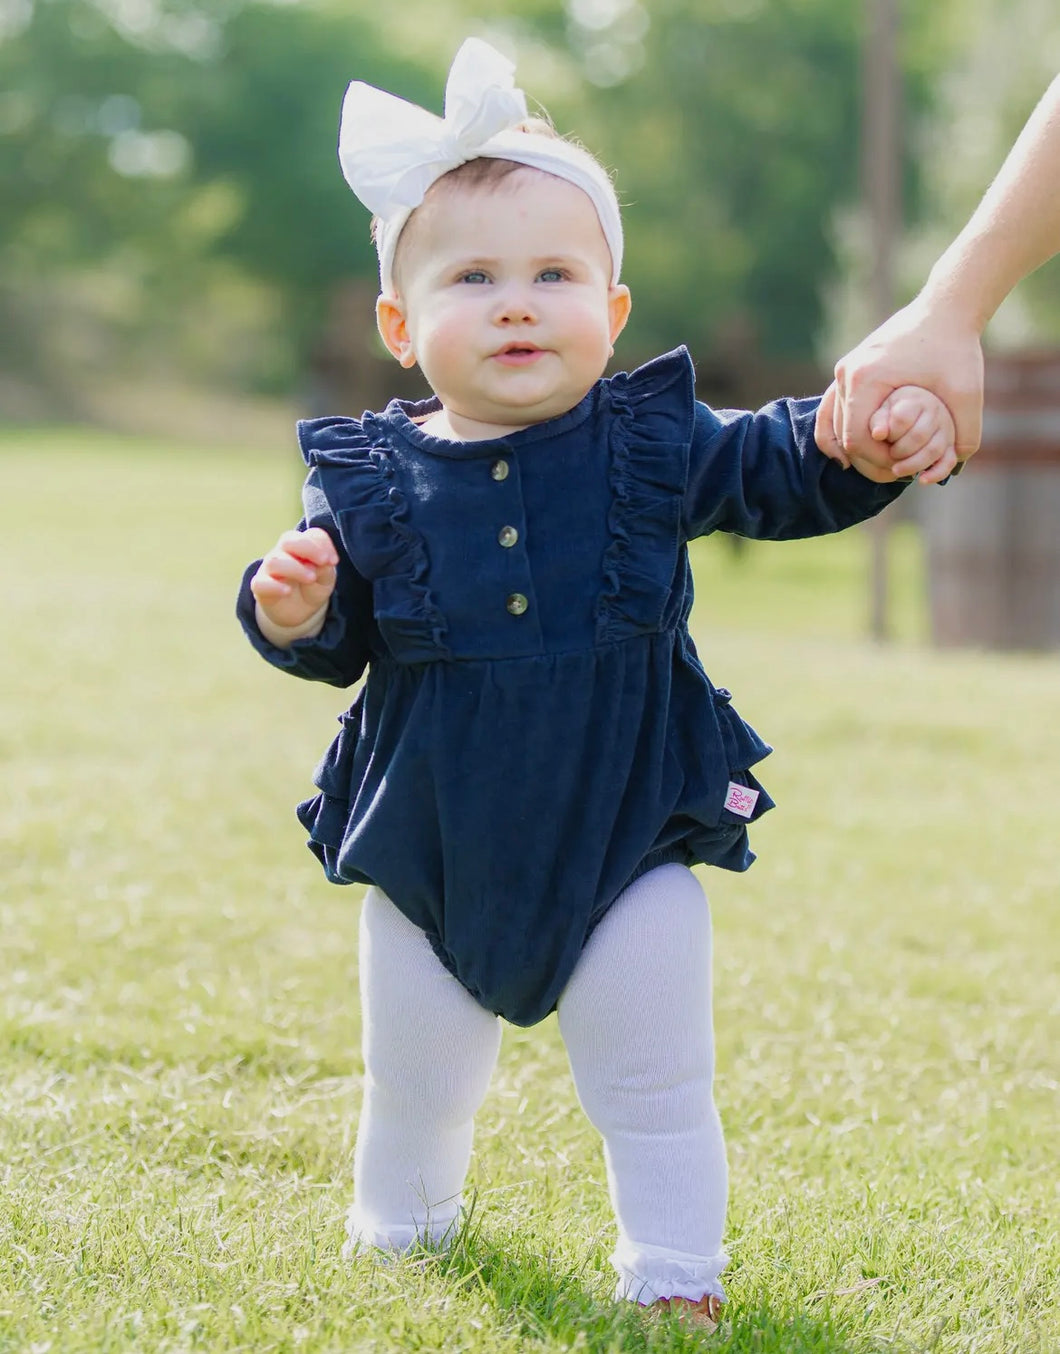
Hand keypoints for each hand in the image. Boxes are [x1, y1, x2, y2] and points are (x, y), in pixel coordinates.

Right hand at [250, 527, 338, 630]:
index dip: (323, 544)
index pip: (311, 535)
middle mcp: (283, 553)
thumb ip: (325, 569)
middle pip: (288, 540)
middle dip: (307, 548)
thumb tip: (323, 562)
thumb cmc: (312, 587)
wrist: (299, 611)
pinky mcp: (261, 587)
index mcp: (302, 547)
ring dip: (295, 568)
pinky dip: (274, 586)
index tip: (334, 561)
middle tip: (324, 562)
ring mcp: (270, 570)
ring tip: (311, 578)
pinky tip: (287, 591)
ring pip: (274, 561)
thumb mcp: (325, 579)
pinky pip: (260, 583)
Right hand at [815, 295, 984, 479]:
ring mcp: (844, 369)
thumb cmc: (956, 348)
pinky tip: (848, 451)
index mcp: (867, 379)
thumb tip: (953, 468)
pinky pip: (832, 408)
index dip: (877, 461)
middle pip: (842, 434)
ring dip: (850, 447)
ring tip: (872, 465)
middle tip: (892, 471)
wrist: (945, 308)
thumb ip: (965, 433)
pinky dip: (837, 431)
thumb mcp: (967, 393)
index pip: (857, 438)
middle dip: (865, 458)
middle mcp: (847, 373)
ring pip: (832, 423)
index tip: (902, 468)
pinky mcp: (848, 368)